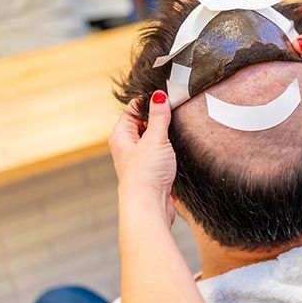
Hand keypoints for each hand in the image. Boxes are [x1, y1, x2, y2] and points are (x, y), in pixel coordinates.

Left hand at [108, 91, 176, 226]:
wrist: (150, 207)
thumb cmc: (146, 175)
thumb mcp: (155, 139)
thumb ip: (159, 117)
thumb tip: (159, 96)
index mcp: (122, 136)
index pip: (133, 109)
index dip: (149, 101)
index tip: (167, 95)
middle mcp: (129, 147)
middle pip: (145, 123)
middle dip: (160, 117)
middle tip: (176, 111)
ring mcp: (141, 160)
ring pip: (155, 139)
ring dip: (167, 134)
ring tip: (179, 130)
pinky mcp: (153, 171)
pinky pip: (163, 153)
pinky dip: (171, 149)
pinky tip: (180, 148)